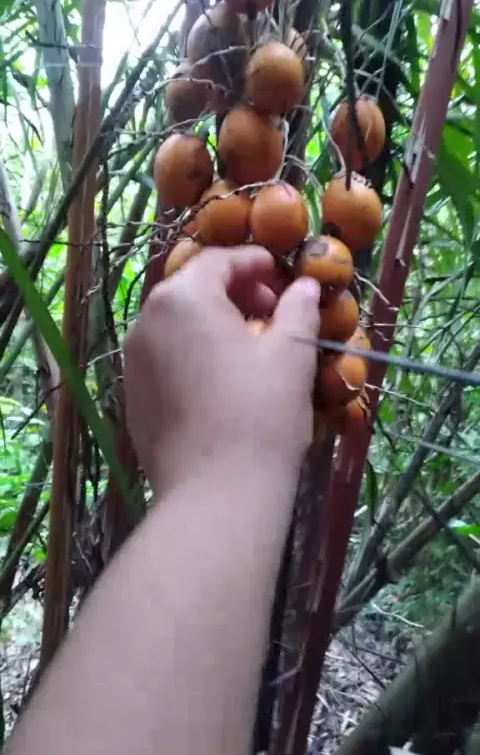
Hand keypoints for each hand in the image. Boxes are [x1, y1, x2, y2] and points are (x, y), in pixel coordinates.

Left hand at [123, 245, 319, 494]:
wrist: (216, 494)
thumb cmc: (260, 414)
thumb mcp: (291, 355)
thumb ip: (298, 310)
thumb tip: (304, 286)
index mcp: (183, 298)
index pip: (219, 260)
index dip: (256, 263)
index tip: (284, 279)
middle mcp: (146, 321)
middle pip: (193, 289)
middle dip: (236, 293)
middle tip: (273, 315)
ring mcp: (134, 361)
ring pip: (178, 325)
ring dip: (215, 323)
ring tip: (252, 349)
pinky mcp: (133, 396)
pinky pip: (166, 358)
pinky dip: (194, 353)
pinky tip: (223, 382)